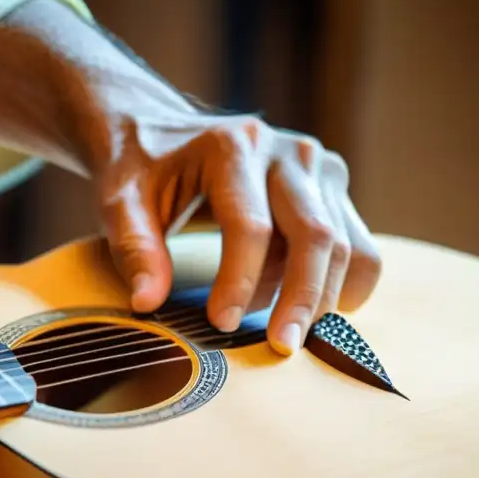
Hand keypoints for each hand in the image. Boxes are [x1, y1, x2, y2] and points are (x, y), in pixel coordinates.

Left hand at [97, 113, 382, 354]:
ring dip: (320, 298)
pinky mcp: (332, 188)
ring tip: (282, 332)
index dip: (239, 282)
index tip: (221, 324)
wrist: (161, 131)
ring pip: (345, 246)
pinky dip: (339, 286)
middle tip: (281, 347)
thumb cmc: (140, 170)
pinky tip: (302, 308)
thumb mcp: (120, 202)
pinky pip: (358, 247)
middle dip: (301, 299)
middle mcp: (287, 152)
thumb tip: (148, 302)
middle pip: (317, 236)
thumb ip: (134, 249)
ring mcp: (318, 168)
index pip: (251, 227)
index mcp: (233, 147)